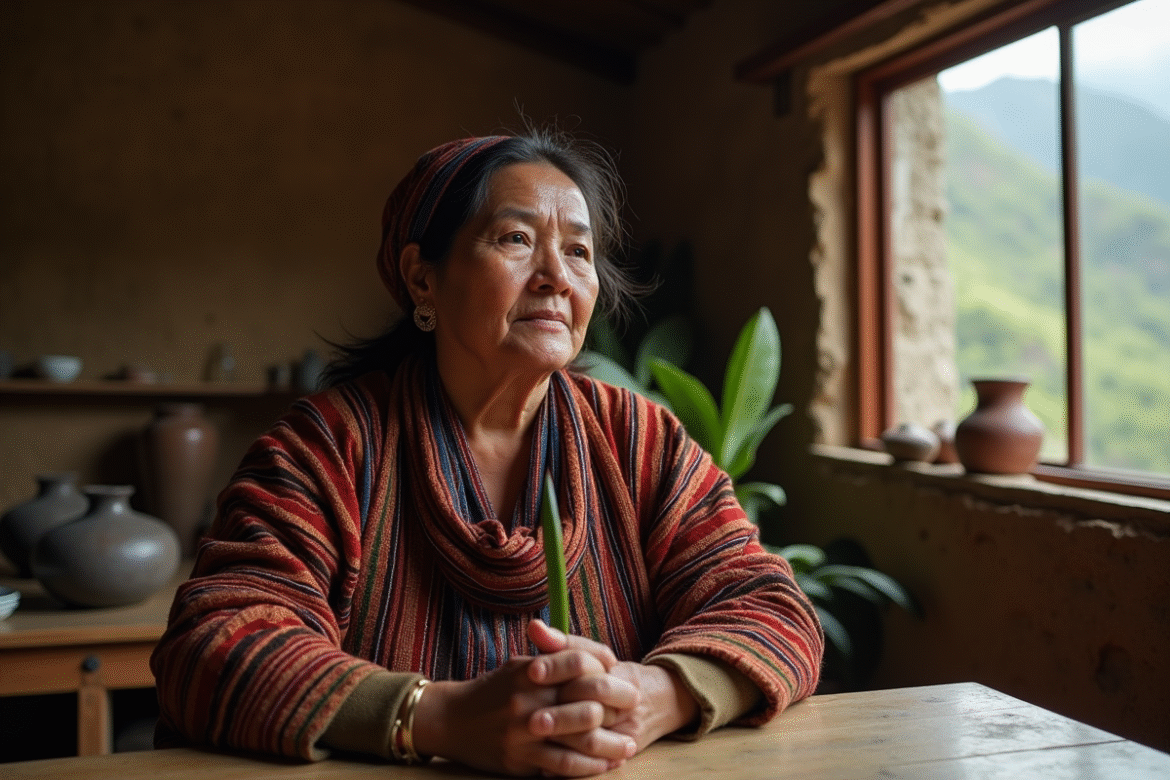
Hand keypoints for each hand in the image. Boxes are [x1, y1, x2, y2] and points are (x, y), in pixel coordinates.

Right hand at [412, 629, 636, 776]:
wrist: (450, 720)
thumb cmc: (492, 691)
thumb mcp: (519, 666)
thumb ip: (555, 659)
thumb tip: (600, 658)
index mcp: (530, 671)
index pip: (579, 661)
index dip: (606, 669)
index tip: (623, 677)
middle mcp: (529, 699)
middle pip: (586, 702)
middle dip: (617, 707)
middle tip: (635, 710)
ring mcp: (524, 731)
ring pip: (580, 739)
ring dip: (610, 745)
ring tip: (627, 746)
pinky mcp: (519, 759)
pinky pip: (562, 765)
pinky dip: (588, 767)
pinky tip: (604, 766)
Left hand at [529, 621, 698, 756]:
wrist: (659, 702)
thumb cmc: (614, 676)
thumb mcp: (593, 656)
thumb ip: (563, 643)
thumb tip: (533, 627)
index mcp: (611, 669)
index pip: (584, 662)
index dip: (557, 665)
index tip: (532, 670)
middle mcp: (622, 698)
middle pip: (592, 701)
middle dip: (561, 714)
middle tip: (532, 720)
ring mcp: (624, 727)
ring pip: (594, 737)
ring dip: (565, 740)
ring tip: (536, 742)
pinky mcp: (623, 750)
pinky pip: (595, 762)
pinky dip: (569, 766)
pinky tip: (544, 765)